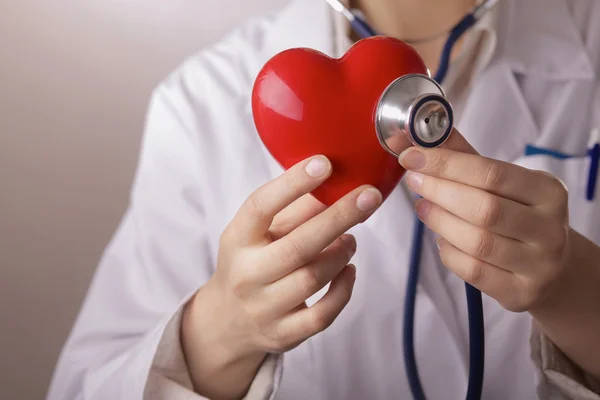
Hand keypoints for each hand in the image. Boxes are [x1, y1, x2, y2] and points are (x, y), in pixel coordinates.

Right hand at [181, 155, 382, 399]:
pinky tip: (348, 270)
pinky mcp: (283, 334)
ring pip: (314, 278)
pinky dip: (343, 290)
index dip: (292, 183)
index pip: (260, 206)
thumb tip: (335, 182)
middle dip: (339, 217)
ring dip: (342, 253)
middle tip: (369, 197)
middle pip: (298, 246)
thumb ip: (294, 209)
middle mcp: (247, 274)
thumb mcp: (260, 232)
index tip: (324, 162)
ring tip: (350, 239)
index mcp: (237, 239)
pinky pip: (323, 314)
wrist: (228, 320)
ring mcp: (264, 308)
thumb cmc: (251, 262)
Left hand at [398, 130, 570, 312]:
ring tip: (422, 208)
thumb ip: (462, 157)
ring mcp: (539, 264)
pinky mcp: (521, 292)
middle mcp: (549, 228)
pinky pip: (473, 271)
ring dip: (439, 221)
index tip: (412, 156)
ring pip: (477, 241)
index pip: (491, 173)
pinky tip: (441, 239)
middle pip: (484, 208)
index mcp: (548, 191)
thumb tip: (414, 134)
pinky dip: (448, 252)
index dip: (446, 164)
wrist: (551, 268)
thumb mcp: (502, 183)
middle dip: (439, 191)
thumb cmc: (518, 214)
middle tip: (413, 181)